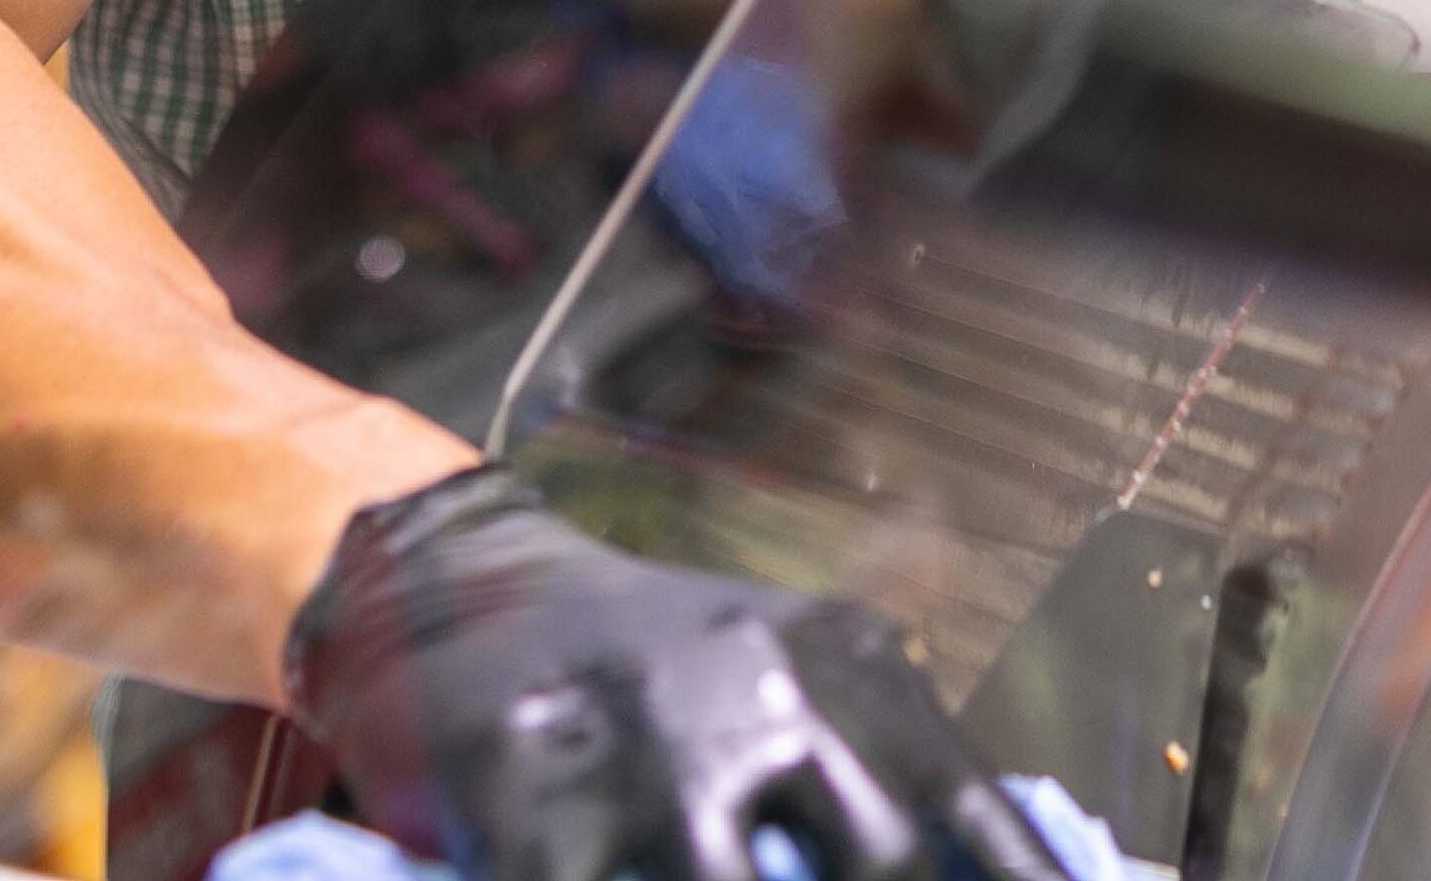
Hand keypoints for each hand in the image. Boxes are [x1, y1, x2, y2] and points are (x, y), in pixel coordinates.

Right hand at [286, 466, 1064, 880]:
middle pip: (878, 869)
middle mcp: (765, 701)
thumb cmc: (655, 659)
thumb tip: (967, 859)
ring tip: (728, 879)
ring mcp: (649, 755)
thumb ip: (880, 770)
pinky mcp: (531, 802)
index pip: (974, 821)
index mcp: (848, 671)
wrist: (456, 580)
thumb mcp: (792, 673)